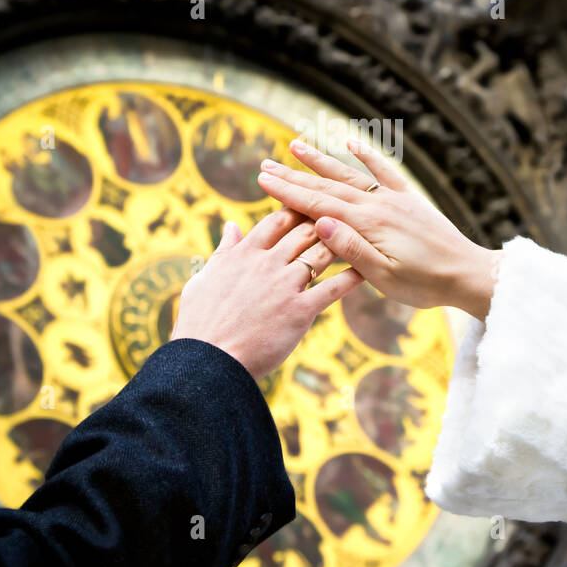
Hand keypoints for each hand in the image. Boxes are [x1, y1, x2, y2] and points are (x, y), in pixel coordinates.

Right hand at [171, 209, 360, 378]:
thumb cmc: (200, 322)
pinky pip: (333, 289)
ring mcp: (285, 285)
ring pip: (321, 253)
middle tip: (343, 216)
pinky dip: (351, 278)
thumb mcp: (206, 278)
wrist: (207, 360)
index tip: (311, 206)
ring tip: (358, 236)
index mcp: (244, 253)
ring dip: (341, 243)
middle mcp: (267, 263)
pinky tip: (366, 271)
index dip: (297, 208)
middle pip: (304, 230)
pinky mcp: (299, 311)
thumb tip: (231, 226)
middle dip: (324, 221)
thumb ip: (224, 250)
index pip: (277, 220)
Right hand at [256, 140, 498, 320]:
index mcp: (368, 224)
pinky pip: (384, 172)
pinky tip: (352, 142)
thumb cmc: (425, 284)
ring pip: (349, 174)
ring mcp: (394, 199)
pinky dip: (367, 156)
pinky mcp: (408, 200)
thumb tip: (319, 221)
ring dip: (321, 161)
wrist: (467, 274)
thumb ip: (351, 249)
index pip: (318, 204)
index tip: (262, 181)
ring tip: (296, 145)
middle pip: (327, 186)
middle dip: (294, 175)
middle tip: (265, 164)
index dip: (288, 192)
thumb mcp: (384, 276)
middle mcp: (378, 205)